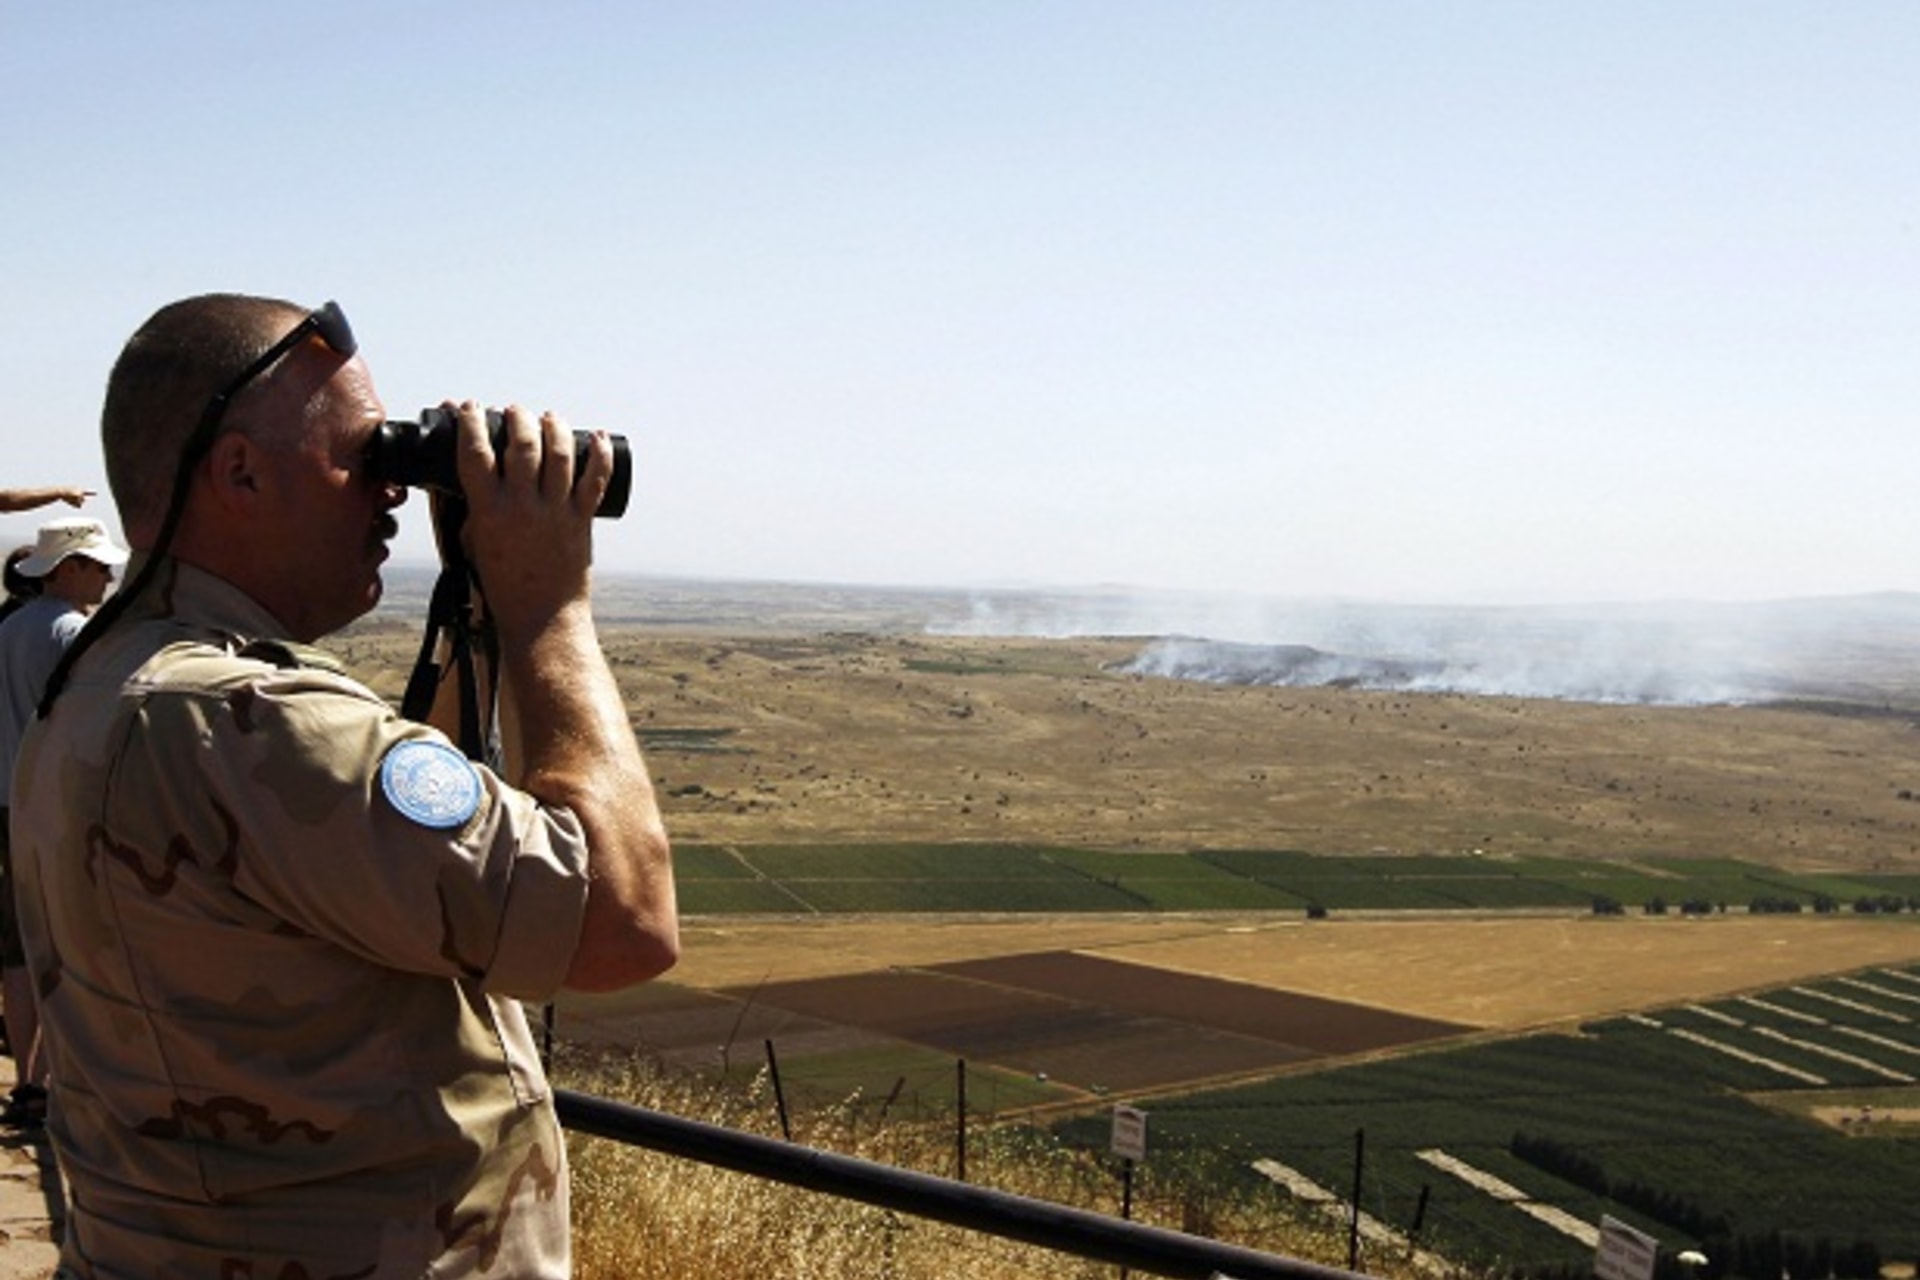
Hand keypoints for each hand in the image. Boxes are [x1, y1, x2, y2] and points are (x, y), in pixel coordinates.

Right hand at [446, 401, 612, 641]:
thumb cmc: (503, 584)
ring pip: (559, 453)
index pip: (475, 453)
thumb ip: (470, 509)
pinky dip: (600, 454)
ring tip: (548, 417)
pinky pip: (596, 479)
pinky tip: (598, 436)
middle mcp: (523, 507)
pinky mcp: (582, 521)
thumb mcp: (474, 543)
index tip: (469, 407)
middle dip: (518, 418)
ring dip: (554, 427)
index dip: (471, 422)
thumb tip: (462, 477)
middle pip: (522, 444)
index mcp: (488, 512)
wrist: (541, 618)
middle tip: (514, 410)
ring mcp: (555, 512)